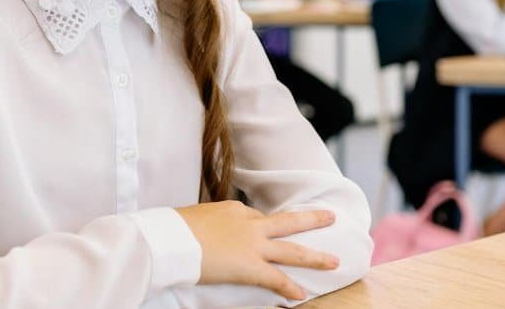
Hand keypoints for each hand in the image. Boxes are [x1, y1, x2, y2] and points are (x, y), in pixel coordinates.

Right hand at [176, 201, 338, 301]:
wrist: (169, 239)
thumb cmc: (173, 230)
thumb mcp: (194, 218)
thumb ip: (209, 225)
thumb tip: (207, 233)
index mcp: (233, 210)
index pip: (256, 218)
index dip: (262, 228)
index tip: (263, 233)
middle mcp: (249, 224)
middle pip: (288, 222)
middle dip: (312, 219)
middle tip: (331, 217)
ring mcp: (252, 245)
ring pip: (292, 250)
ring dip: (315, 257)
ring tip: (334, 261)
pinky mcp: (250, 267)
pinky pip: (276, 278)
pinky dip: (289, 287)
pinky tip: (301, 294)